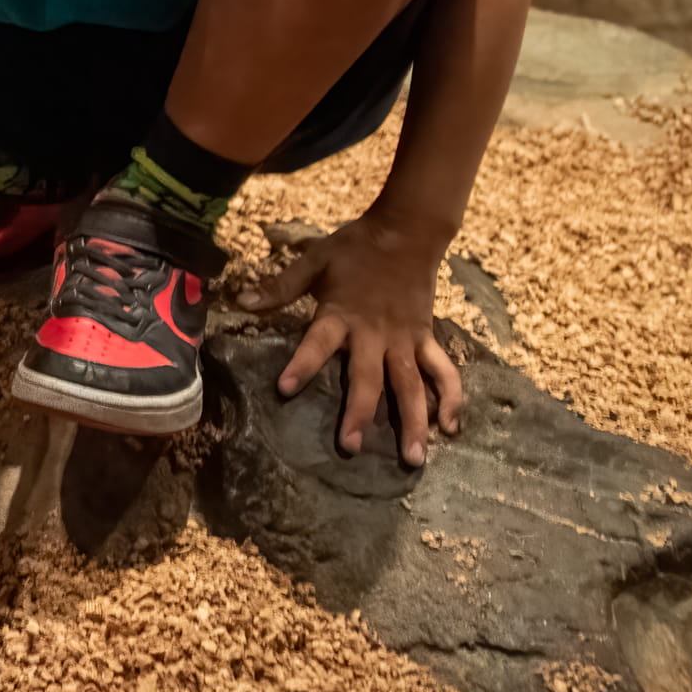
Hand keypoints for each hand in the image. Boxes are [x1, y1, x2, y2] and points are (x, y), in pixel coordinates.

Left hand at [238, 209, 465, 463]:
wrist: (407, 232)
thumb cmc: (355, 248)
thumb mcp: (312, 261)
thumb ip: (280, 286)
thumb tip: (240, 301)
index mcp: (341, 314)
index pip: (317, 343)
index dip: (302, 364)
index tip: (285, 390)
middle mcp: (375, 334)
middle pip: (368, 378)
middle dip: (359, 413)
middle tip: (350, 448)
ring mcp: (405, 339)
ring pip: (411, 386)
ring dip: (413, 422)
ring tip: (412, 458)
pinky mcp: (427, 338)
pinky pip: (443, 371)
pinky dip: (451, 398)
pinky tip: (450, 427)